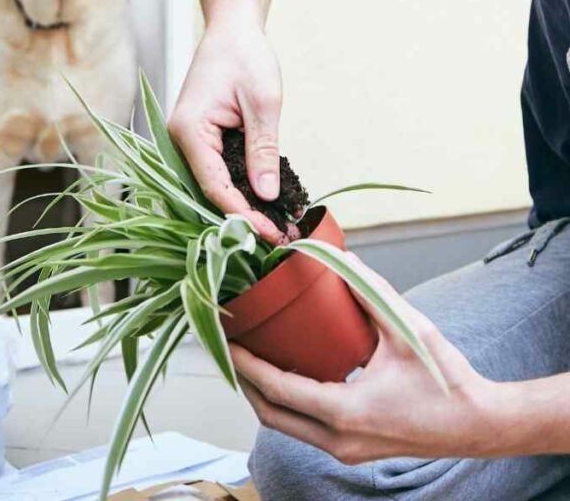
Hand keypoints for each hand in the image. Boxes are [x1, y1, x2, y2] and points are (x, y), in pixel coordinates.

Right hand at [169, 12, 283, 241]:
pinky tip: (265, 201)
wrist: (232, 27)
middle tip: (278, 237)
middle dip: (243, 217)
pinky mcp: (201, 138)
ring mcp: (188, 139)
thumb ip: (263, 150)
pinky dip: (240, 186)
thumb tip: (266, 195)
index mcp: (189, 130)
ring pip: (213, 184)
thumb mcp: (263, 103)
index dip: (241, 214)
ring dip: (243, 205)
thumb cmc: (245, 55)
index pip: (213, 186)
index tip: (269, 233)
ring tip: (276, 225)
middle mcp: (181, 139)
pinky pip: (218, 170)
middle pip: (209, 191)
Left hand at [230, 254, 504, 463]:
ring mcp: (344, 450)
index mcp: (346, 411)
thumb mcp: (407, 330)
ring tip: (248, 355)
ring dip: (261, 393)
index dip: (246, 362)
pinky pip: (302, 428)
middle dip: (243, 378)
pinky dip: (283, 403)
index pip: (277, 388)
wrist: (480, 425)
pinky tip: (281, 374)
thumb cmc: (447, 380)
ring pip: (283, 424)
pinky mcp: (350, 450)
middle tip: (228, 344)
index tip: (226, 337)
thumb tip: (338, 256)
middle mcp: (338, 439)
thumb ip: (370, 292)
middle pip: (269, 412)